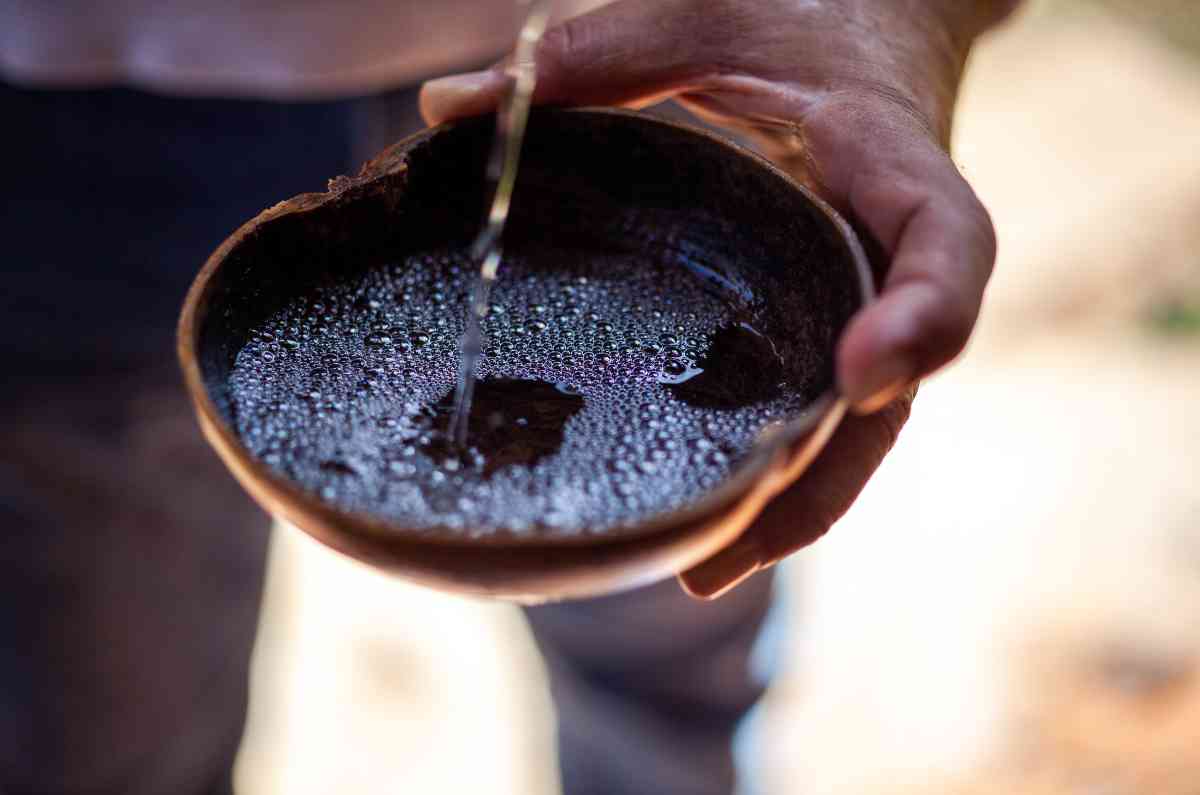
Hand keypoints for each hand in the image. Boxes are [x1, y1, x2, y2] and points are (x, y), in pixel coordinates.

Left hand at [421, 0, 1013, 594]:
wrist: (877, 26)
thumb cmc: (800, 15)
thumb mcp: (708, 15)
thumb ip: (595, 55)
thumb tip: (444, 112)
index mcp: (888, 160)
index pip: (946, 240)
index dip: (925, 314)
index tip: (863, 373)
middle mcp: (889, 250)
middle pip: (893, 383)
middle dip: (826, 472)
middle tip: (726, 551)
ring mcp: (863, 293)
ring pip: (859, 420)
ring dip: (795, 502)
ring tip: (704, 569)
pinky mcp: (828, 313)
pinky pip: (818, 400)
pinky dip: (778, 467)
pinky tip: (711, 518)